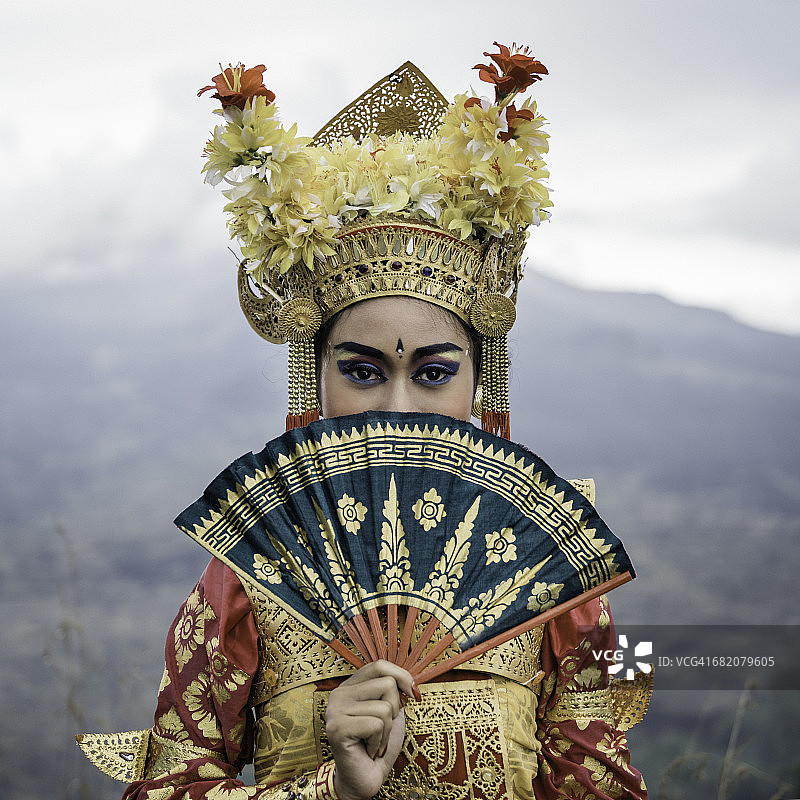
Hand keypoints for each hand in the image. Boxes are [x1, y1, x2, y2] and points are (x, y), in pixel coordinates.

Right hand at [325, 660, 418, 799]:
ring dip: (387, 731)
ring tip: (374, 742)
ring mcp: (335, 711)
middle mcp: (339, 694)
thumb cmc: (378, 746)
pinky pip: (376, 725)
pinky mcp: (337, 729)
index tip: (413, 695)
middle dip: (394, 711)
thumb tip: (410, 680)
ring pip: (384, 707)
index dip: (402, 676)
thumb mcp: (390, 713)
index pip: (380, 665)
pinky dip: (379, 741)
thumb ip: (394, 692)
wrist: (364, 780)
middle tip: (381, 730)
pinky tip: (369, 750)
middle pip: (386, 684)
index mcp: (350, 686)